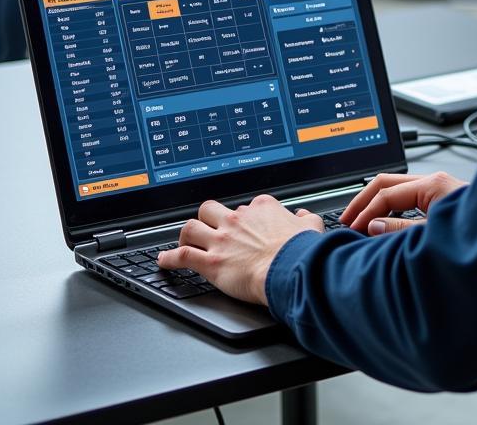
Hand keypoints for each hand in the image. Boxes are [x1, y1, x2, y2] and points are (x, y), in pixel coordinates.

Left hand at [157, 194, 323, 304]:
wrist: (290, 269)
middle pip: (211, 210)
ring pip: (192, 227)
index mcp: (262, 209)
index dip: (245, 218)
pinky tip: (164, 260)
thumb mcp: (312, 227)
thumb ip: (306, 219)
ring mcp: (222, 239)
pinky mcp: (211, 261)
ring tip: (184, 241)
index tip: (245, 227)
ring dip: (186, 234)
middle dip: (208, 218)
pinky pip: (183, 255)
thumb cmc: (301, 251)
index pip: (247, 206)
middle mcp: (238, 219)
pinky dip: (170, 258)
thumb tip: (303, 217)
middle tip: (210, 229)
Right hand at [340, 171, 466, 235]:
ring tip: (361, 223)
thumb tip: (372, 226)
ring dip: (378, 204)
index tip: (351, 230)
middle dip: (364, 201)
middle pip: (388, 183)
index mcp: (432, 185)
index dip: (365, 212)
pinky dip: (393, 208)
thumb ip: (398, 230)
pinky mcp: (446, 198)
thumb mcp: (431, 237)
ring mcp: (442, 187)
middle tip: (346, 220)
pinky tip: (386, 223)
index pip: (385, 193)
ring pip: (399, 188)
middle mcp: (436, 181)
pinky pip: (411, 197)